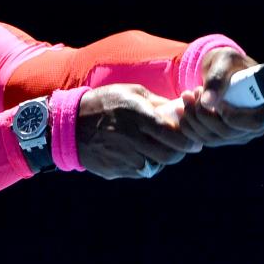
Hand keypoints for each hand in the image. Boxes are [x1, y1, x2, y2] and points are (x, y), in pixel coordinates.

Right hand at [75, 83, 202, 179]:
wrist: (69, 126)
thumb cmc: (104, 103)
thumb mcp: (131, 93)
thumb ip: (158, 103)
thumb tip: (183, 109)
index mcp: (137, 117)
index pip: (173, 135)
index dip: (188, 140)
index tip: (194, 139)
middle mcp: (131, 139)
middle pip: (170, 155)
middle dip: (179, 151)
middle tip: (180, 145)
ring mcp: (123, 158)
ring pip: (157, 165)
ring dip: (162, 158)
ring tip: (155, 145)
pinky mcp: (116, 170)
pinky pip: (140, 170)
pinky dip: (145, 163)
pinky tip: (137, 151)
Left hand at [173, 47, 263, 146]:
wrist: (220, 71)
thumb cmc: (228, 62)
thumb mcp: (223, 62)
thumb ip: (218, 79)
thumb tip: (209, 102)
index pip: (256, 122)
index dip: (233, 117)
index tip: (217, 102)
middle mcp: (261, 122)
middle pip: (230, 133)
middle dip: (205, 115)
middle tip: (191, 93)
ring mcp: (243, 133)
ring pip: (214, 138)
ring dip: (194, 119)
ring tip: (186, 96)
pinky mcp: (226, 137)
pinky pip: (205, 139)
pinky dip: (190, 126)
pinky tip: (182, 109)